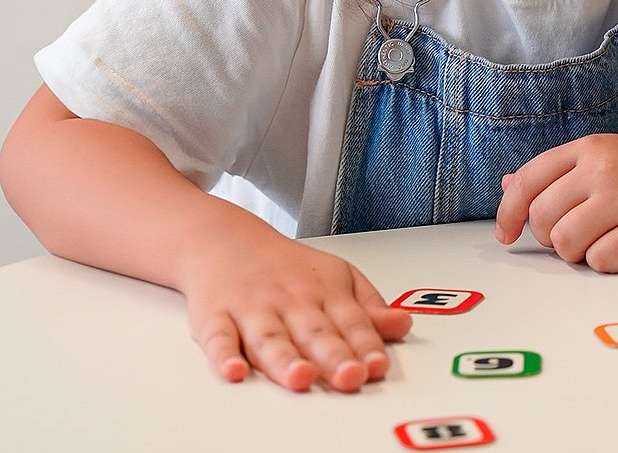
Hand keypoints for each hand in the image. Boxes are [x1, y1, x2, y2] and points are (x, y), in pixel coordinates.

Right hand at [180, 237, 412, 392]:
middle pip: (314, 334)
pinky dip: (224, 355)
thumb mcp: (337, 277)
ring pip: (270, 339)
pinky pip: (218, 338)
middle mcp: (290, 302)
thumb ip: (369, 307)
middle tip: (350, 376)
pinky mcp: (215, 318)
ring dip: (285, 360)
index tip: (377, 366)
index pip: (351, 323)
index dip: (366, 345)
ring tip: (300, 378)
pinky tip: (234, 371)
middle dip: (334, 357)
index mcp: (324, 293)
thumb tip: (403, 325)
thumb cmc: (286, 268)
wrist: (224, 239)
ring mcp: (252, 310)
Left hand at [494, 134, 617, 272]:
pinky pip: (599, 262)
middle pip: (542, 218)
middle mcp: (603, 169)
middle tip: (578, 236)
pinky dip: (608, 264)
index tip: (507, 234)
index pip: (528, 180)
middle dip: (550, 238)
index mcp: (591, 147)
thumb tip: (508, 185)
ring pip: (565, 244)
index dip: (508, 213)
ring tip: (606, 240)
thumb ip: (561, 173)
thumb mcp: (610, 158)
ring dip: (579, 253)